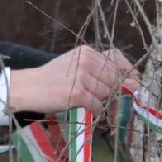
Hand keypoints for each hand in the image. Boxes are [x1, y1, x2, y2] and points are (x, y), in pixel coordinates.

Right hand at [7, 45, 138, 114]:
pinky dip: (94, 110)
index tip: (133, 83)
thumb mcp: (74, 65)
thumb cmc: (51, 78)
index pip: (117, 60)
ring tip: (86, 100)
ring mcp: (82, 77)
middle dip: (114, 91)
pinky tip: (84, 107)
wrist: (28, 87)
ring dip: (101, 101)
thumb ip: (97, 69)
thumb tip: (132, 83)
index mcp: (86, 52)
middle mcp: (86, 61)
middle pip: (114, 79)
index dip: (128, 73)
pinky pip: (98, 105)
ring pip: (107, 93)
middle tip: (104, 97)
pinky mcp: (78, 93)